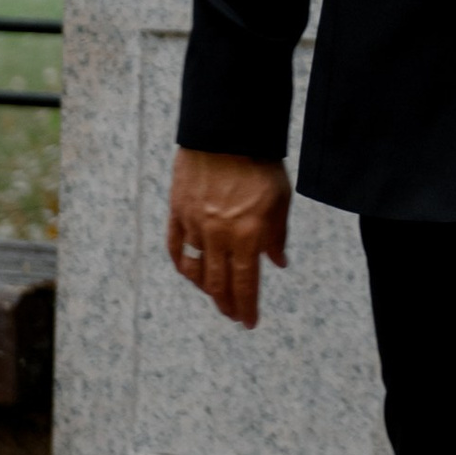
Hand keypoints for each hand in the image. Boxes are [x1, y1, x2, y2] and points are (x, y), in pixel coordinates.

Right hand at [166, 148, 292, 329]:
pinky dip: (183, 263)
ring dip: (206, 287)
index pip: (245, 284)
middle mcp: (219, 236)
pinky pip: (176, 247)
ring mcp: (195, 225)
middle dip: (227, 305)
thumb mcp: (280, 200)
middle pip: (219, 284)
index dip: (247, 307)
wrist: (227, 131)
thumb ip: (277, 236)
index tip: (249, 323)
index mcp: (248, 236)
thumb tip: (278, 263)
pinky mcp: (178, 211)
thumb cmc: (260, 163)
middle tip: (234, 315)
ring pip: (196, 269)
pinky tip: (190, 270)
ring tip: (215, 295)